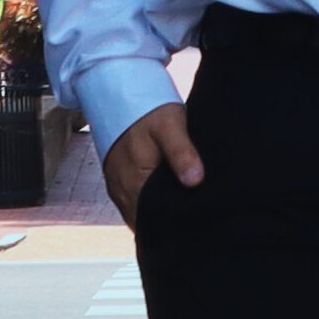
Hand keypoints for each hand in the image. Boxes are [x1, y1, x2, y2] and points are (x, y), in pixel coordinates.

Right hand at [105, 101, 203, 229]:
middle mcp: (122, 193)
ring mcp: (119, 190)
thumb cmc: (147, 109)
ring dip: (160, 216)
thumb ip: (181, 154)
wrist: (120, 93)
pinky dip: (150, 206)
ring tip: (186, 211)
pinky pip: (136, 205)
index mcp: (135, 184)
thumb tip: (196, 182)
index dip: (177, 225)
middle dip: (170, 224)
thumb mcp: (170, 126)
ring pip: (141, 215)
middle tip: (198, 219)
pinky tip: (168, 198)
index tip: (199, 223)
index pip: (156, 222)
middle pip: (149, 222)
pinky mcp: (119, 183)